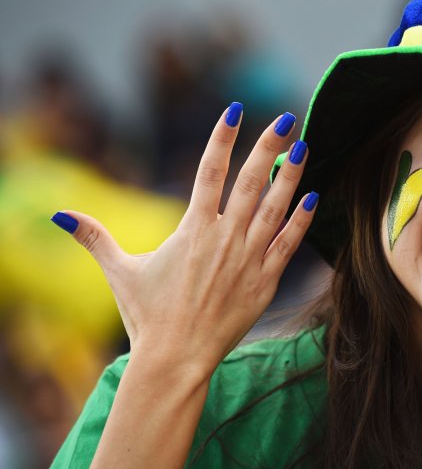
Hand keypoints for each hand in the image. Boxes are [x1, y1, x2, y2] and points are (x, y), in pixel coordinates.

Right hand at [52, 104, 317, 381]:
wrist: (177, 358)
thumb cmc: (148, 316)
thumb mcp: (120, 271)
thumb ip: (95, 238)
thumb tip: (60, 216)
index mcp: (193, 229)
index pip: (209, 171)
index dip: (222, 138)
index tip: (234, 110)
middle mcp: (224, 238)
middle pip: (250, 181)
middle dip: (268, 146)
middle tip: (285, 118)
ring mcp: (248, 258)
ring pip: (276, 207)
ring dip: (291, 175)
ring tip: (304, 147)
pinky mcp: (265, 280)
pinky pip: (289, 243)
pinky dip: (302, 219)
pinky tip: (314, 197)